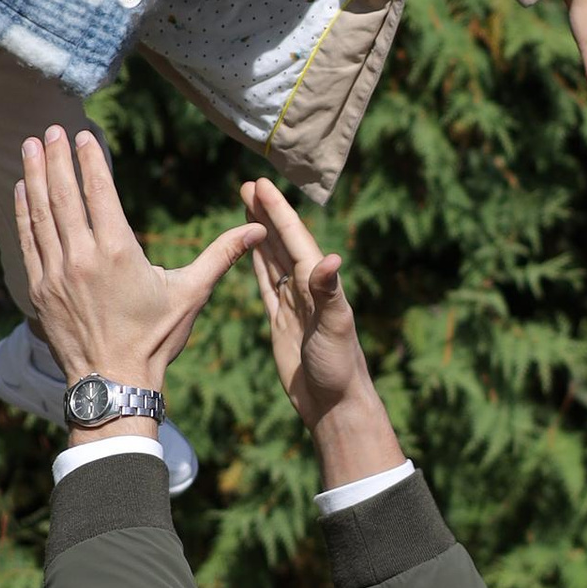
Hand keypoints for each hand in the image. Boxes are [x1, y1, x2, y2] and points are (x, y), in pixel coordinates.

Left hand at [14, 129, 254, 399]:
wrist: (114, 382)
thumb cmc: (156, 339)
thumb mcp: (191, 293)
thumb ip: (221, 254)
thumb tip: (258, 229)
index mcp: (119, 252)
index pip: (99, 191)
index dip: (89, 159)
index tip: (83, 134)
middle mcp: (82, 258)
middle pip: (64, 195)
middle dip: (56, 157)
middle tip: (50, 128)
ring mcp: (55, 273)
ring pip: (41, 213)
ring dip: (34, 175)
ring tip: (30, 145)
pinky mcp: (38, 289)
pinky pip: (27, 240)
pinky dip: (23, 212)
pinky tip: (21, 189)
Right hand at [241, 180, 403, 485]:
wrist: (334, 403)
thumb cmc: (340, 366)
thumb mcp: (336, 327)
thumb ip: (329, 294)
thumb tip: (330, 259)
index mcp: (318, 283)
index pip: (295, 239)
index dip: (278, 211)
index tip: (260, 184)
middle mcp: (305, 288)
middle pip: (281, 242)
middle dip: (266, 213)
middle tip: (247, 184)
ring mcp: (293, 304)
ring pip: (272, 259)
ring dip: (260, 233)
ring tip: (246, 205)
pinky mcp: (281, 321)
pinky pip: (266, 285)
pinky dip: (258, 265)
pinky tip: (250, 250)